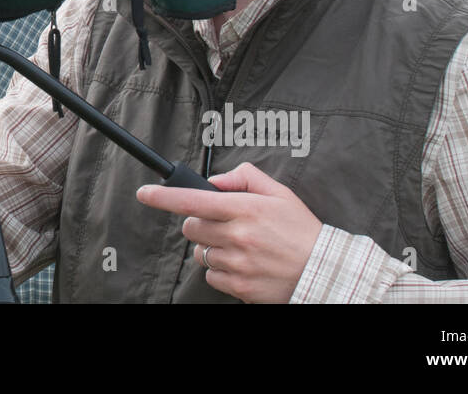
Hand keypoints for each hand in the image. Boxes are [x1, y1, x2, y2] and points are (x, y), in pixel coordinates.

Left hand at [136, 162, 321, 303]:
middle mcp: (238, 236)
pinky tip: (242, 265)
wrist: (323, 272)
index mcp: (245, 209)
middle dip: (200, 224)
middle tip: (222, 225)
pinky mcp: (238, 287)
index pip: (194, 200)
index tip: (144, 193)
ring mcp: (237, 264)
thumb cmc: (300, 230)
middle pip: (191, 227)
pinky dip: (220, 271)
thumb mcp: (279, 193)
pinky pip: (210, 276)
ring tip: (238, 247)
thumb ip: (245, 179)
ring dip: (211, 248)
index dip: (163, 197)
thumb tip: (215, 182)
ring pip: (199, 253)